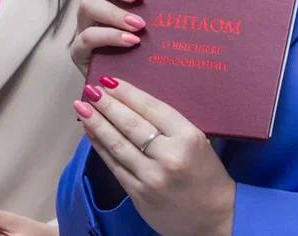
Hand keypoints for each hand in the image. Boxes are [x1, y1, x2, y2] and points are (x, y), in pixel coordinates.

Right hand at [71, 0, 146, 75]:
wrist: (137, 82)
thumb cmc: (151, 42)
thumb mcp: (154, 15)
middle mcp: (91, 5)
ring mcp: (84, 27)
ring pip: (86, 6)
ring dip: (114, 12)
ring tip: (139, 24)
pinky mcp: (81, 52)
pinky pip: (87, 37)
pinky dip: (110, 36)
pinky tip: (132, 41)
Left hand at [75, 78, 233, 235]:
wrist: (215, 216)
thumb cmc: (208, 174)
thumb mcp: (198, 142)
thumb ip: (171, 126)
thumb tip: (134, 104)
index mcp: (188, 138)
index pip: (152, 109)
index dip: (128, 94)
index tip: (110, 81)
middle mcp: (168, 156)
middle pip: (131, 125)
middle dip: (107, 105)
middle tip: (90, 90)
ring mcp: (151, 177)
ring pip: (118, 145)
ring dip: (97, 124)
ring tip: (83, 107)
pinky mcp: (139, 194)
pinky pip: (115, 166)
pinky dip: (100, 147)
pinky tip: (91, 133)